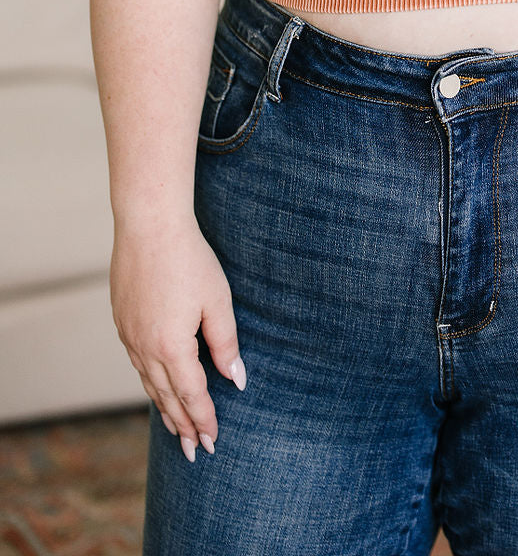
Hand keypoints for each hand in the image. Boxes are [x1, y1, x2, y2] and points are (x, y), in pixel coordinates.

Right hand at [110, 213, 246, 460]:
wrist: (148, 226)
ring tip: (176, 429)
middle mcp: (144, 348)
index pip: (191, 395)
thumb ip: (225, 343)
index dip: (204, 419)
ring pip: (148, 383)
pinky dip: (149, 382)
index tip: (213, 441)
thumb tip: (235, 379)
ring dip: (164, 408)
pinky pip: (137, 363)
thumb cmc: (189, 259)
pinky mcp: (122, 321)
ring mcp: (129, 336)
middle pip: (166, 397)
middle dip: (183, 426)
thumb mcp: (217, 301)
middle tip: (194, 451)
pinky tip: (156, 386)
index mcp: (171, 346)